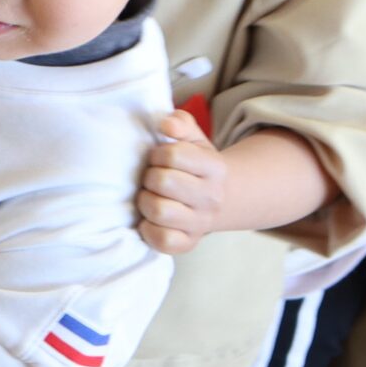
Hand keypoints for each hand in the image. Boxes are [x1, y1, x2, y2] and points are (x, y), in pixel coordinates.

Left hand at [139, 110, 229, 254]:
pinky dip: (149, 230)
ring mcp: (201, 223)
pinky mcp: (188, 243)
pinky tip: (149, 219)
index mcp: (214, 167)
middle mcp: (211, 197)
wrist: (220, 199)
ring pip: (159, 211)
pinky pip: (163, 241)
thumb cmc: (195, 165)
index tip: (158, 158)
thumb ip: (180, 123)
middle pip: (162, 182)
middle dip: (149, 177)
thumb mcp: (193, 139)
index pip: (173, 155)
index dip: (157, 153)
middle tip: (151, 178)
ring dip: (145, 201)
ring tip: (149, 196)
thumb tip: (165, 125)